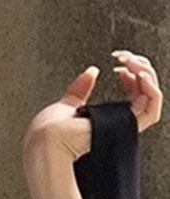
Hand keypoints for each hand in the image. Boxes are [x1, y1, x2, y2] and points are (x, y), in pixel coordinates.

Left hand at [22, 50, 162, 165]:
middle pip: (146, 91)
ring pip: (152, 96)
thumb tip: (91, 71)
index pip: (133, 92)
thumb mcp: (68, 103)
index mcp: (106, 118)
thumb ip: (81, 89)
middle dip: (140, 66)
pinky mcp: (125, 126)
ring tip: (131, 62)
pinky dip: (151, 88)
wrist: (45, 140)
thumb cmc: (49, 131)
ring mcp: (123, 124)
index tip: (119, 63)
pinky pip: (151, 107)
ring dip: (146, 72)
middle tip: (125, 57)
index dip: (131, 72)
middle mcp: (118, 122)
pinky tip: (139, 74)